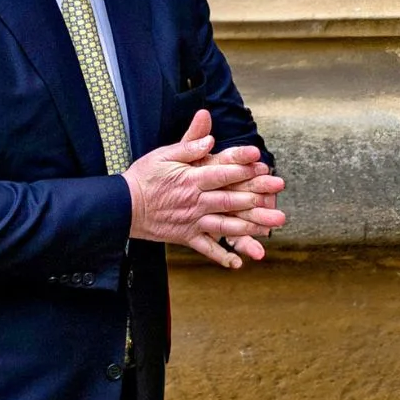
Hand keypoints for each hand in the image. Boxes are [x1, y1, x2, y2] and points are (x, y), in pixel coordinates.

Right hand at [123, 110, 285, 268]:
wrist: (121, 206)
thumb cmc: (143, 178)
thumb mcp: (162, 155)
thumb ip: (188, 146)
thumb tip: (210, 138)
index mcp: (190, 179)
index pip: (222, 173)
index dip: (244, 167)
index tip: (263, 162)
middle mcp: (195, 202)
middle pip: (231, 199)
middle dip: (257, 196)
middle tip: (278, 192)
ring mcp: (192, 221)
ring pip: (225, 225)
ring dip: (250, 226)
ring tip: (270, 227)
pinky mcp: (186, 236)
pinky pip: (206, 248)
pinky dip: (222, 256)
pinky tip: (238, 262)